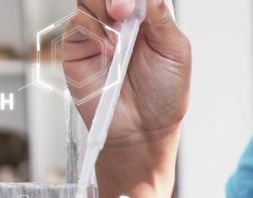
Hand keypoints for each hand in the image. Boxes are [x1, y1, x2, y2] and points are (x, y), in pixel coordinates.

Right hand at [66, 0, 190, 150]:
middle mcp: (121, 19)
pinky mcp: (78, 46)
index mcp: (147, 15)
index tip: (138, 4)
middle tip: (124, 12)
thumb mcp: (175, 52)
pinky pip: (77, 22)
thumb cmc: (163, 96)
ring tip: (120, 39)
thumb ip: (162, 17)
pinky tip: (108, 50)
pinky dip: (92, 30)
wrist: (142, 130)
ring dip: (104, 11)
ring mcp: (97, 31)